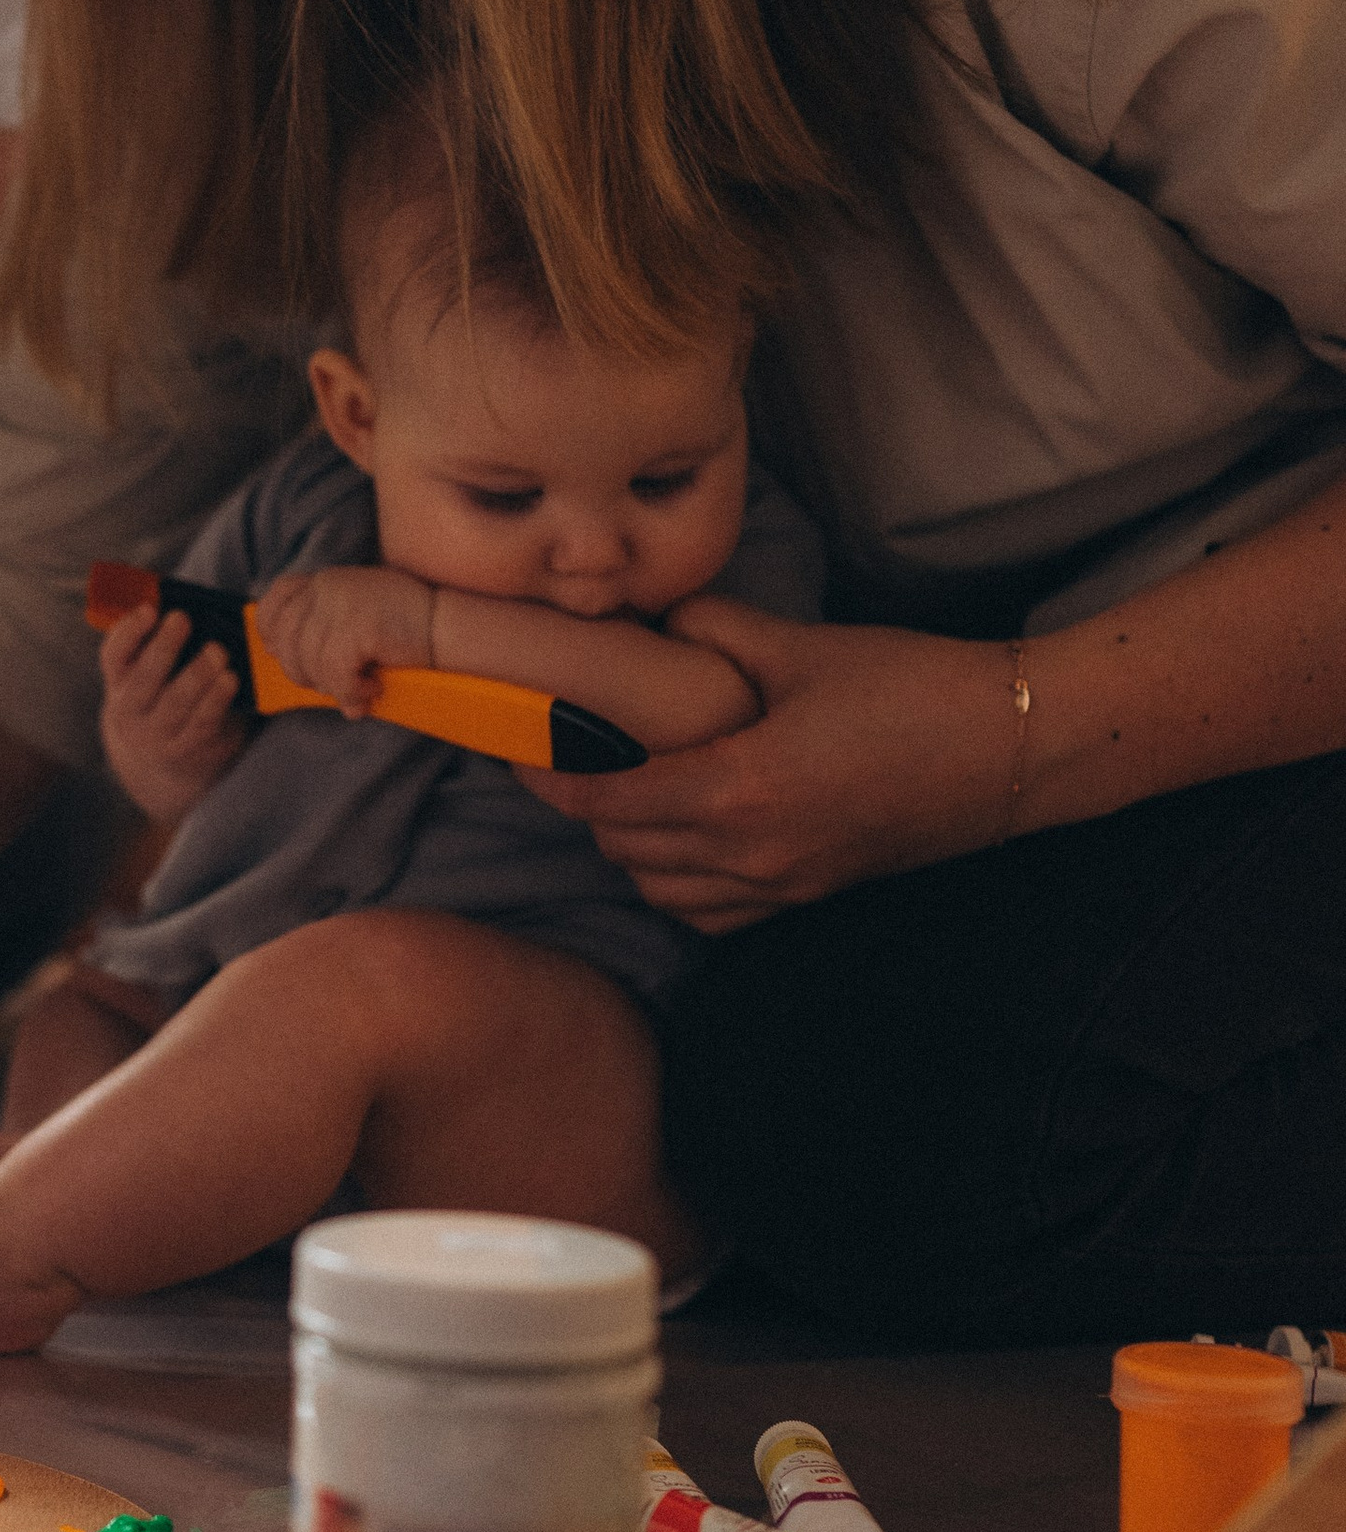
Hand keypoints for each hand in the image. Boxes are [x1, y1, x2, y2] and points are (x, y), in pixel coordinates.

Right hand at [98, 601, 244, 820]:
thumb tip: (185, 606)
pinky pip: (202, 723)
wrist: (157, 766)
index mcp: (117, 684)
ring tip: (217, 651)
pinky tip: (229, 679)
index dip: (128, 632)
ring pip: (175, 702)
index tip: (149, 609)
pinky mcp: (185, 750)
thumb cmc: (157, 702)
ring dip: (197, 674)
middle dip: (164, 647)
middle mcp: (130, 711)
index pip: (114, 656)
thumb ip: (152, 647)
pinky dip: (216, 700)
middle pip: (144, 678)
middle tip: (183, 619)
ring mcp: (156, 735)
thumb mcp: (142, 679)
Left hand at [254, 564, 432, 711]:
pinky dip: (350, 691)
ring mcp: (340, 604)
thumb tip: (287, 663)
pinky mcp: (357, 627)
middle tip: (336, 685)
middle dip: (304, 673)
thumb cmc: (406, 628)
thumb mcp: (357, 614)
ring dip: (334, 687)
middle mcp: (327, 586)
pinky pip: (335, 674)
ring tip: (361, 690)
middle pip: (286, 641)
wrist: (449, 625)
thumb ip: (324, 628)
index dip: (272, 636)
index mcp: (325, 581)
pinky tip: (372, 690)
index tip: (288, 658)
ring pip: (309, 663)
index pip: (275, 604)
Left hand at [518, 600, 1014, 927]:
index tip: (518, 743)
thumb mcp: (802, 648)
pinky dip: (678, 880)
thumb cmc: (915, 689)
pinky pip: (711, 910)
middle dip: (586, 801)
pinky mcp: (808, 895)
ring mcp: (780, 886)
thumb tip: (653, 621)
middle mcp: (749, 855)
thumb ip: (713, 632)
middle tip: (571, 748)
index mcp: (738, 790)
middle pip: (622, 845)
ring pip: (659, 888)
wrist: (1012, 752)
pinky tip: (685, 831)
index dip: (550, 773)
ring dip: (629, 843)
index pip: (606, 797)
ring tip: (629, 785)